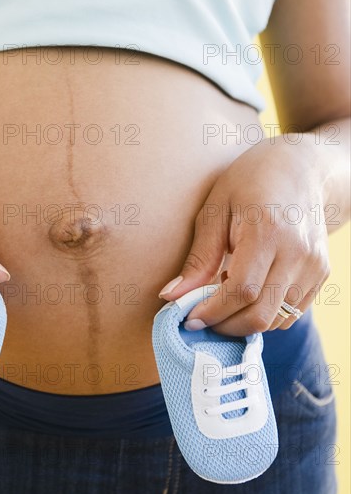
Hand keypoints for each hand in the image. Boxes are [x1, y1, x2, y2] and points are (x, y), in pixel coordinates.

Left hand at [159, 137, 330, 335]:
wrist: (301, 168)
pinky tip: (246, 294)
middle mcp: (298, 253)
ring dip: (244, 322)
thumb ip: (198, 258)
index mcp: (267, 231)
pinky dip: (264, 315)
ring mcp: (315, 265)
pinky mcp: (321, 273)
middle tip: (201, 318)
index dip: (212, 312)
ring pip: (277, 319)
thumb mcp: (215, 210)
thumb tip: (171, 296)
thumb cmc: (249, 182)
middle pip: (261, 314)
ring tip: (223, 299)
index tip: (188, 318)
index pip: (241, 291)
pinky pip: (291, 312)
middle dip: (225, 326)